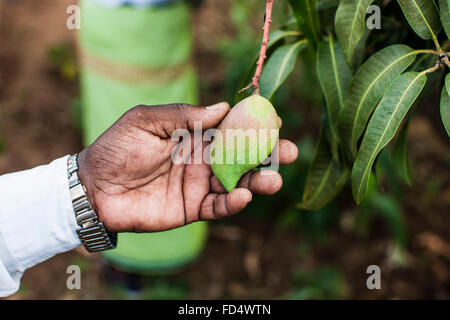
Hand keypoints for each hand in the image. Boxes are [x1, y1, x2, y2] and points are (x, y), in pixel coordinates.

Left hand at [77, 103, 297, 232]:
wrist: (95, 187)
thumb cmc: (117, 148)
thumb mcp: (146, 120)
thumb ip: (183, 115)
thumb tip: (223, 108)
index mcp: (194, 135)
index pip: (231, 128)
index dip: (253, 124)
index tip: (275, 120)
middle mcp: (203, 159)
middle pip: (243, 156)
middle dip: (268, 154)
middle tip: (290, 152)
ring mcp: (200, 184)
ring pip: (238, 182)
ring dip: (259, 181)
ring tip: (274, 179)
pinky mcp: (193, 208)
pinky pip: (219, 206)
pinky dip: (234, 203)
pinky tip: (243, 196)